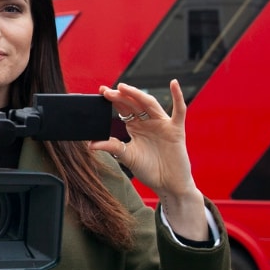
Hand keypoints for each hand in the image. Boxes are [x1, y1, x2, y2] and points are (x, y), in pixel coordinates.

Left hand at [93, 79, 208, 240]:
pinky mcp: (176, 130)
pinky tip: (174, 84)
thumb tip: (90, 145)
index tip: (100, 92)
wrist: (168, 185)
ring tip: (124, 87)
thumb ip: (111, 147)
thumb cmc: (150, 171)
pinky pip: (179, 111)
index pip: (124, 109)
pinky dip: (178, 97)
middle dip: (121, 96)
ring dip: (137, 94)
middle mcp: (149, 122)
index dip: (113, 100)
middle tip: (107, 91)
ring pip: (150, 104)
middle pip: (134, 104)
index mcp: (136, 126)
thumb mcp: (126, 156)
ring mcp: (163, 124)